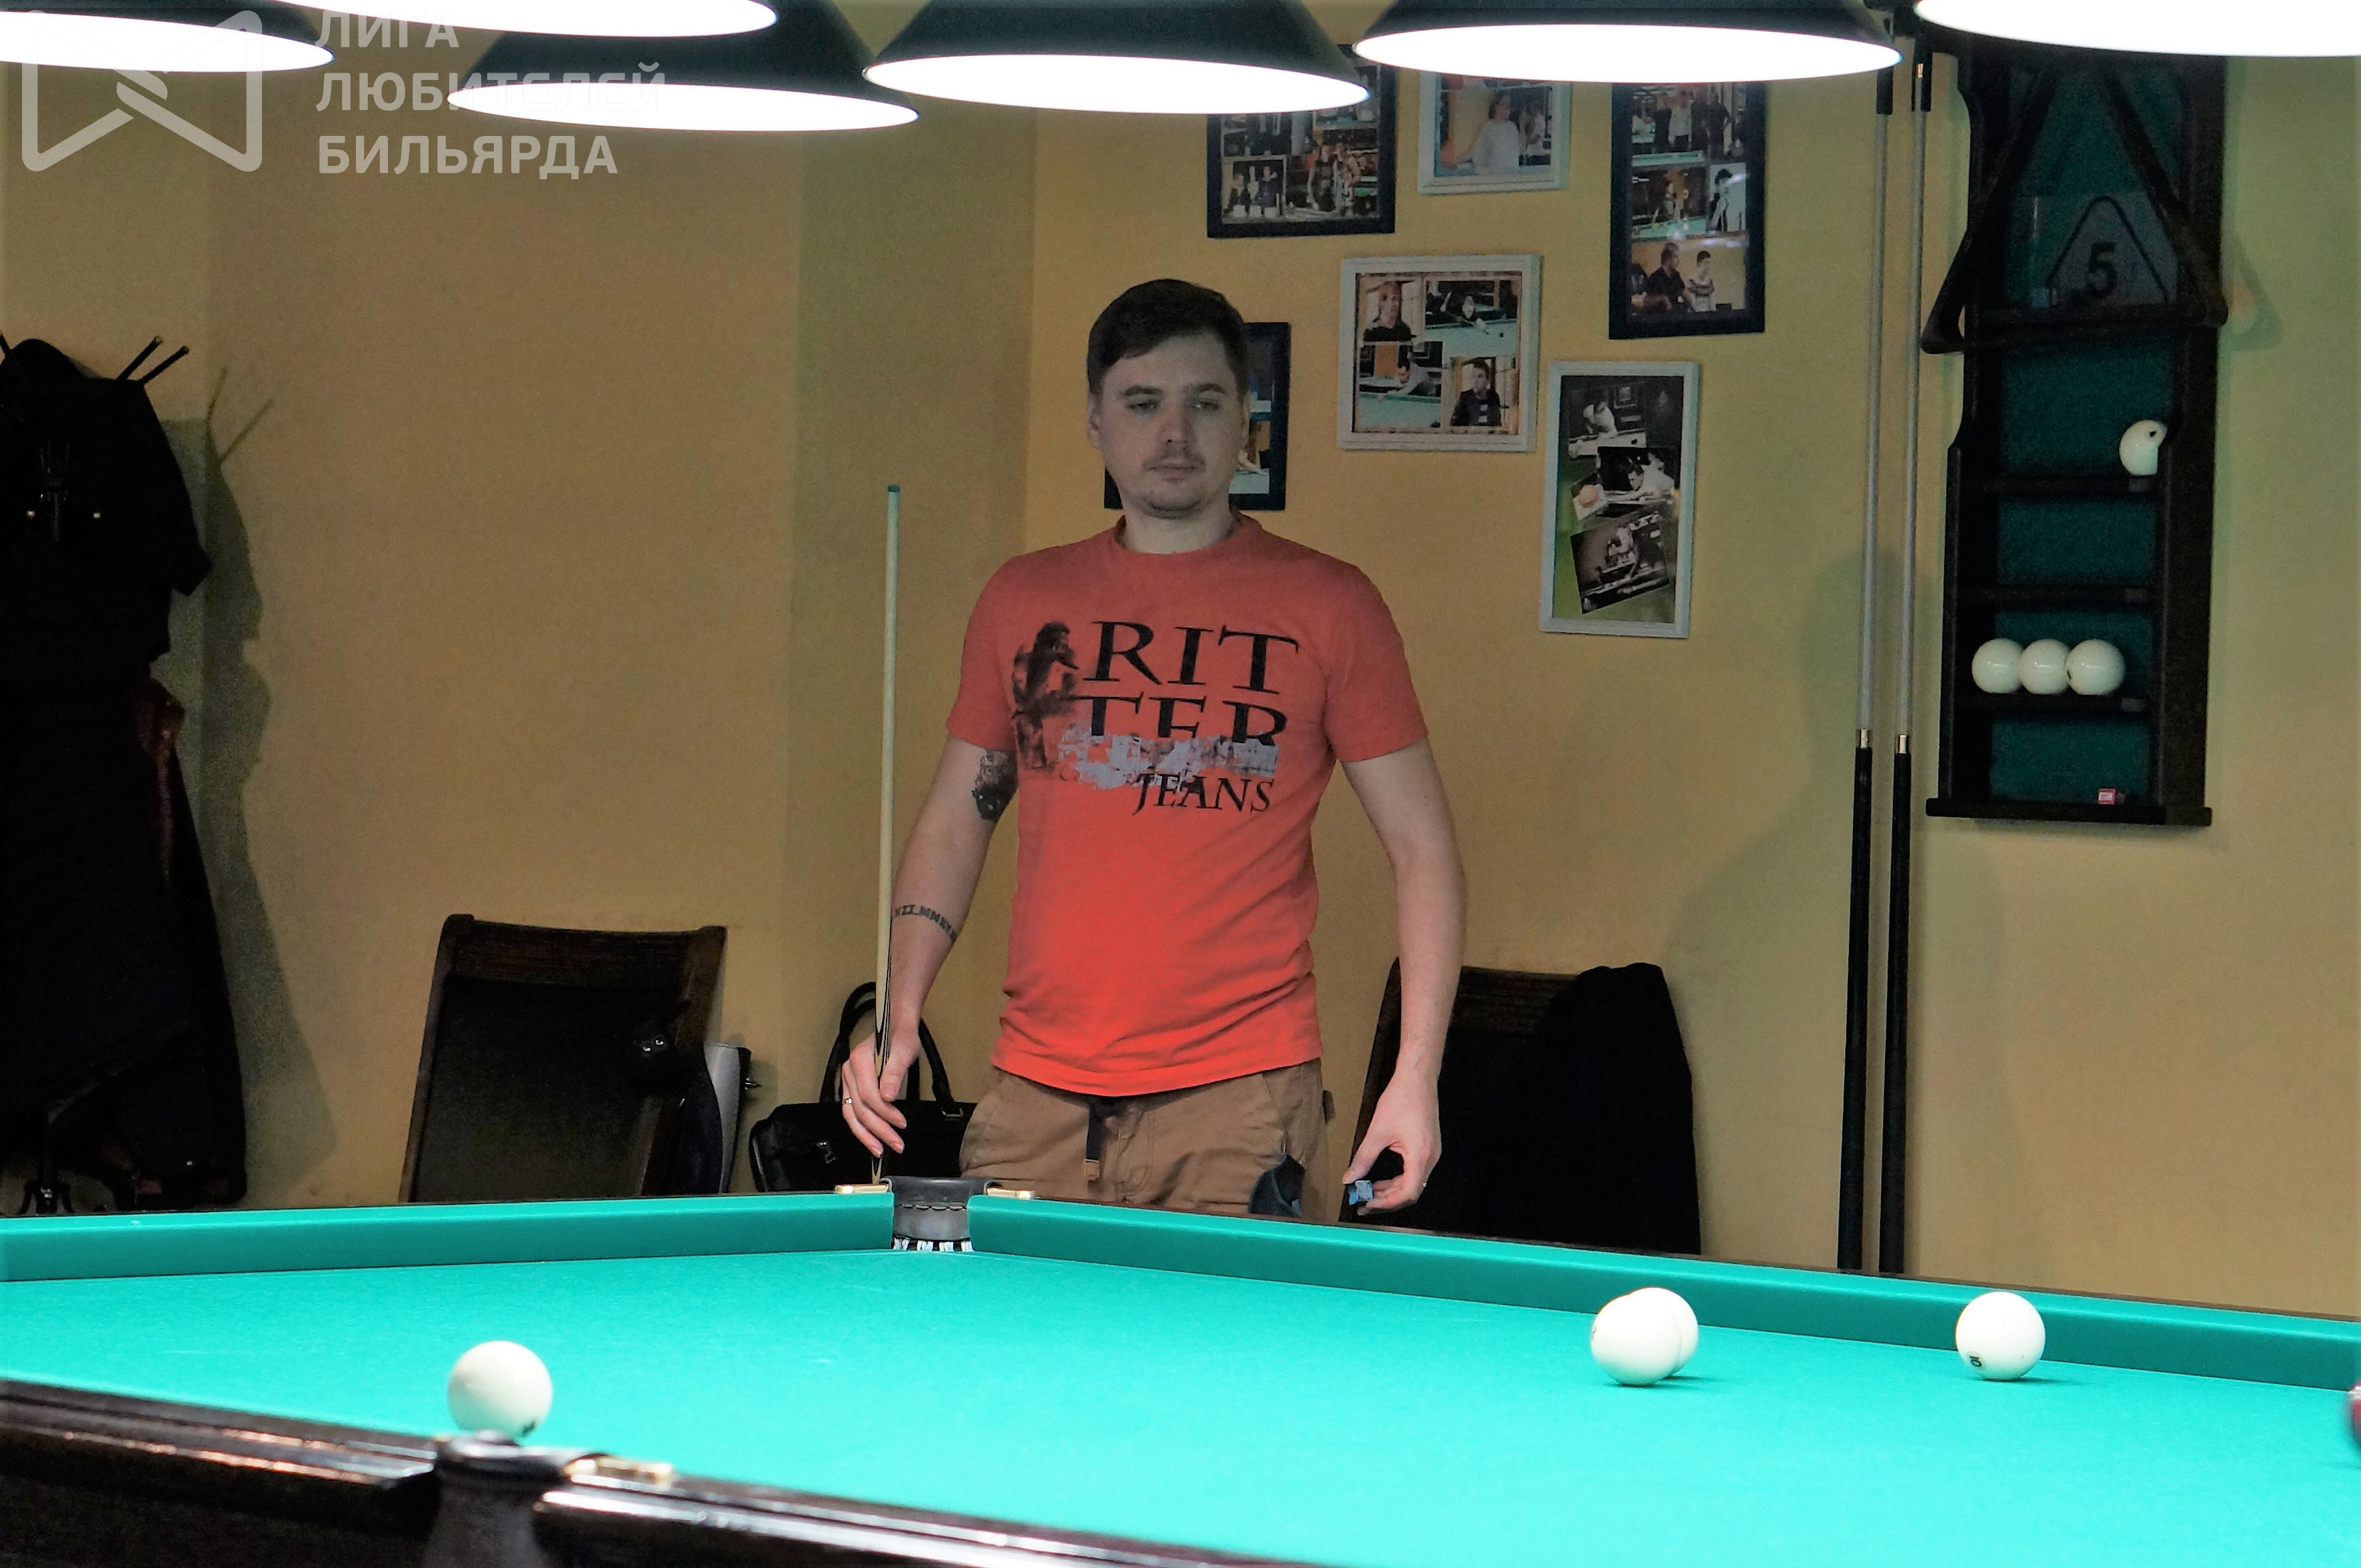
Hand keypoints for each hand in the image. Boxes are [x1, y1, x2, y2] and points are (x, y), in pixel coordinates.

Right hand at [838, 1023, 918, 1157]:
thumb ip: (895, 1073)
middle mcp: (849, 1072)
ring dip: (866, 1134)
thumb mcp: (904, 1051)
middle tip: (895, 1145)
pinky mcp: (853, 1086)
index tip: (902, 1124)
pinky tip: (873, 1137)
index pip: (869, 1096)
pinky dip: (863, 1126)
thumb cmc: (900, 1038)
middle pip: (859, 1108)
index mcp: (859, 1062)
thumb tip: (888, 1097)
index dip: (885, 1113)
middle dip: (877, 1130)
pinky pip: (853, 1110)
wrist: (895, 1028)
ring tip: (880, 1149)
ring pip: (851, 1113)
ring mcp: (848, 1080)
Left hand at [1342, 1076, 1440, 1213]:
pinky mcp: (1429, 1147)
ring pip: (1413, 1183)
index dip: (1386, 1203)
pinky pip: (1414, 1171)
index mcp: (1420, 1157)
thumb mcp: (1377, 1132)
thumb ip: (1363, 1159)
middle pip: (1411, 1192)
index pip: (1407, 1194)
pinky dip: (1398, 1178)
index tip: (1367, 1204)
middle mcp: (1430, 1158)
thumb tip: (1350, 1178)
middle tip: (1364, 1202)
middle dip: (1387, 1199)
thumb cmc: (1401, 1100)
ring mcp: (1432, 1153)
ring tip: (1369, 1191)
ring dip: (1391, 1190)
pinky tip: (1382, 1179)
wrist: (1417, 1078)